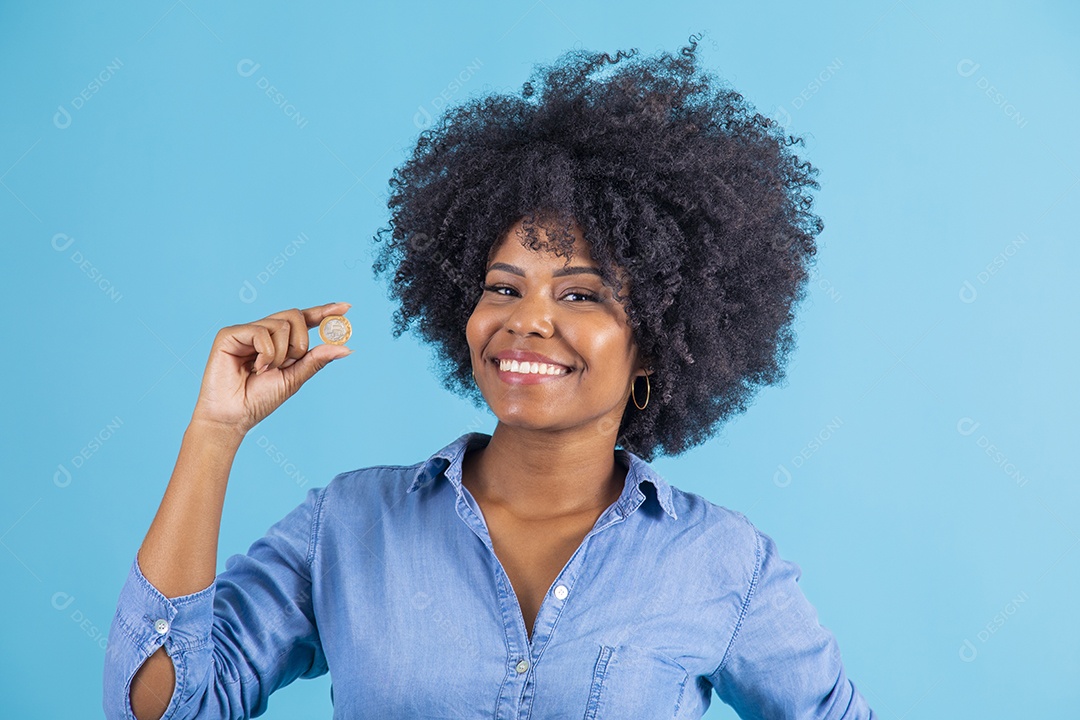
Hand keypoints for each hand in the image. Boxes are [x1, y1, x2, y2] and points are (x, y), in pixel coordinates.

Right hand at [189, 302, 351, 435]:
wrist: (234, 416)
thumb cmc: (260, 399)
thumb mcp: (294, 378)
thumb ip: (316, 360)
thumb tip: (346, 348)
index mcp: (280, 342)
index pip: (304, 320)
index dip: (323, 311)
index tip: (346, 308)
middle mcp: (264, 332)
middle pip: (295, 315)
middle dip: (300, 341)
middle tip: (290, 361)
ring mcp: (247, 331)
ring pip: (280, 323)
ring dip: (281, 353)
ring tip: (265, 370)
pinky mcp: (230, 334)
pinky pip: (260, 331)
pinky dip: (266, 352)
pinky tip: (256, 367)